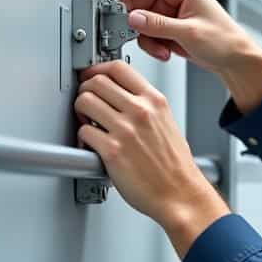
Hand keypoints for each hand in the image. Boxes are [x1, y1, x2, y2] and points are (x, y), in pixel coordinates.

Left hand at [75, 60, 227, 256]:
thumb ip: (146, 106)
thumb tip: (120, 97)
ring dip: (80, 111)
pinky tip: (92, 143)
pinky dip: (82, 137)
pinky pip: (84, 131)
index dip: (98, 69)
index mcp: (155, 101)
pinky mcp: (113, 151)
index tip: (92, 77)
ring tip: (87, 122)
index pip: (118, 68)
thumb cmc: (175, 166)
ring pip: (85, 101)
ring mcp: (126, 130)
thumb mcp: (167, 122)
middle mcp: (141, 111)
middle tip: (87, 103)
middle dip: (85, 90)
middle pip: (96, 81)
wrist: (181, 194)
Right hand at [111, 0, 261, 113]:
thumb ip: (158, 25)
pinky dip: (153, 45)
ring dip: (148, 37)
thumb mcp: (189, 32)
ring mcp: (172, 15)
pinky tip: (165, 52)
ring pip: (143, 21)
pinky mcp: (170, 30)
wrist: (235, 61)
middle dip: (138, 21)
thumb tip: (134, 18)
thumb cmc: (225, 40)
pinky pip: (150, 35)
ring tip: (161, 48)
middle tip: (134, 30)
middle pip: (141, 2)